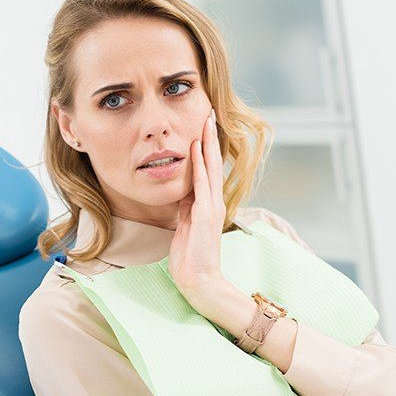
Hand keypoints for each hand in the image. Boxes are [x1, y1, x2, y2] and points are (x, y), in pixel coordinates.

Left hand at [168, 108, 226, 308]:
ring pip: (209, 169)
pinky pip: (201, 186)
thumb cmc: (191, 256)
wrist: (199, 280)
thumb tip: (182, 192)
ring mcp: (211, 208)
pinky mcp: (205, 216)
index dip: (204, 148)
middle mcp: (213, 202)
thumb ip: (186, 207)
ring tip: (206, 123)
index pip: (207, 170)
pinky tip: (196, 150)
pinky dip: (199, 167)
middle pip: (212, 163)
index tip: (201, 128)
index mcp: (207, 204)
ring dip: (207, 145)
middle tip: (208, 114)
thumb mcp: (186, 225)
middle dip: (209, 138)